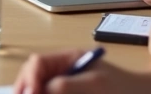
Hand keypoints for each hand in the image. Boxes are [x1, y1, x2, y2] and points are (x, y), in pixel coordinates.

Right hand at [14, 50, 146, 93]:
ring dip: (32, 91)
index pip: (38, 64)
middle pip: (33, 77)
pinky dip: (43, 93)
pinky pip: (52, 91)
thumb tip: (40, 89)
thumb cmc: (125, 89)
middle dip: (25, 88)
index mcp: (68, 60)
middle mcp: (63, 71)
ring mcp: (67, 85)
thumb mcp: (95, 85)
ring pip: (40, 87)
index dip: (29, 78)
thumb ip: (66, 85)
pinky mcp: (72, 92)